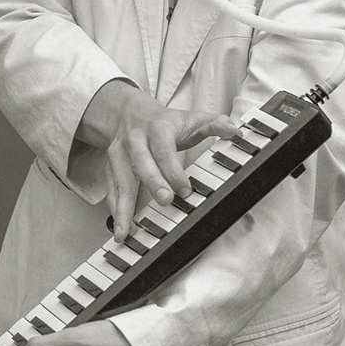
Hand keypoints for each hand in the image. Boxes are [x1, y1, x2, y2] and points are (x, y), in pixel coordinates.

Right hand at [78, 79, 238, 242]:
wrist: (128, 113)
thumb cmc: (163, 122)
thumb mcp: (190, 118)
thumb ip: (214, 124)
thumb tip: (233, 130)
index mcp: (156, 128)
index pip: (164, 149)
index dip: (173, 169)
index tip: (185, 189)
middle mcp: (134, 141)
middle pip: (140, 162)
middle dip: (152, 182)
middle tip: (165, 201)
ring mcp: (119, 156)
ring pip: (120, 180)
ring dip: (123, 207)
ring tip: (127, 232)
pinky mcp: (111, 169)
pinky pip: (112, 191)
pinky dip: (116, 211)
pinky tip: (122, 230)